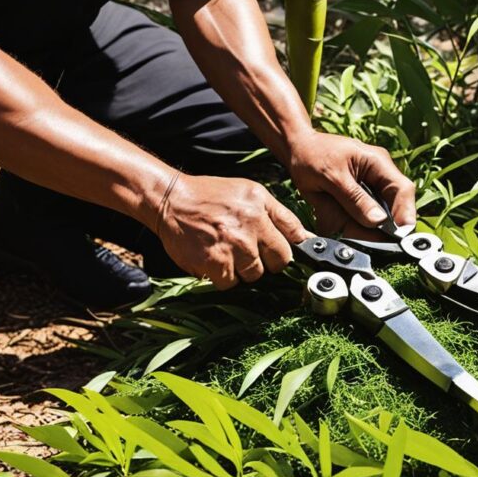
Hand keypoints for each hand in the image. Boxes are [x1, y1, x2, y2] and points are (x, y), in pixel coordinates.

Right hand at [156, 174, 307, 288]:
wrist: (170, 200)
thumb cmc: (211, 196)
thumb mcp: (251, 193)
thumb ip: (280, 215)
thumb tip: (307, 238)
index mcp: (260, 208)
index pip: (292, 240)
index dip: (287, 250)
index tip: (281, 253)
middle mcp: (249, 227)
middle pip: (277, 263)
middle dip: (266, 261)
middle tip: (248, 249)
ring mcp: (232, 247)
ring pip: (254, 275)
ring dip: (243, 269)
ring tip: (228, 250)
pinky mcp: (214, 263)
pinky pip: (230, 283)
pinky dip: (223, 276)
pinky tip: (214, 258)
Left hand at [288, 131, 415, 238]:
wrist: (298, 147)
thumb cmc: (312, 156)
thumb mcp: (331, 178)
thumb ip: (355, 199)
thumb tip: (378, 221)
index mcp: (377, 161)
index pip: (403, 188)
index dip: (406, 213)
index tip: (401, 235)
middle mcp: (381, 171)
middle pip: (399, 202)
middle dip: (394, 223)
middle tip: (386, 243)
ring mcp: (374, 182)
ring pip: (386, 209)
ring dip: (380, 224)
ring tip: (370, 238)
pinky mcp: (364, 191)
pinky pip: (372, 210)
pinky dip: (367, 221)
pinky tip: (360, 229)